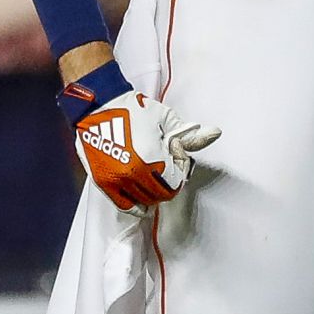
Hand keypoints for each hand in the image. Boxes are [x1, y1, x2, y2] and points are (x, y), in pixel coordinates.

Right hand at [67, 87, 221, 210]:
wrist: (98, 106)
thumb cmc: (132, 110)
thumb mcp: (165, 120)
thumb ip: (190, 136)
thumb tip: (215, 133)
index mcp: (151, 158)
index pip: (176, 181)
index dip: (180, 168)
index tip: (175, 154)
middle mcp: (134, 173)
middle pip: (163, 194)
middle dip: (169, 182)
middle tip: (166, 166)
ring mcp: (117, 180)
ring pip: (146, 201)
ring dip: (154, 192)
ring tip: (153, 174)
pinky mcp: (104, 183)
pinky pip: (126, 206)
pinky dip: (137, 205)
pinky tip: (143, 196)